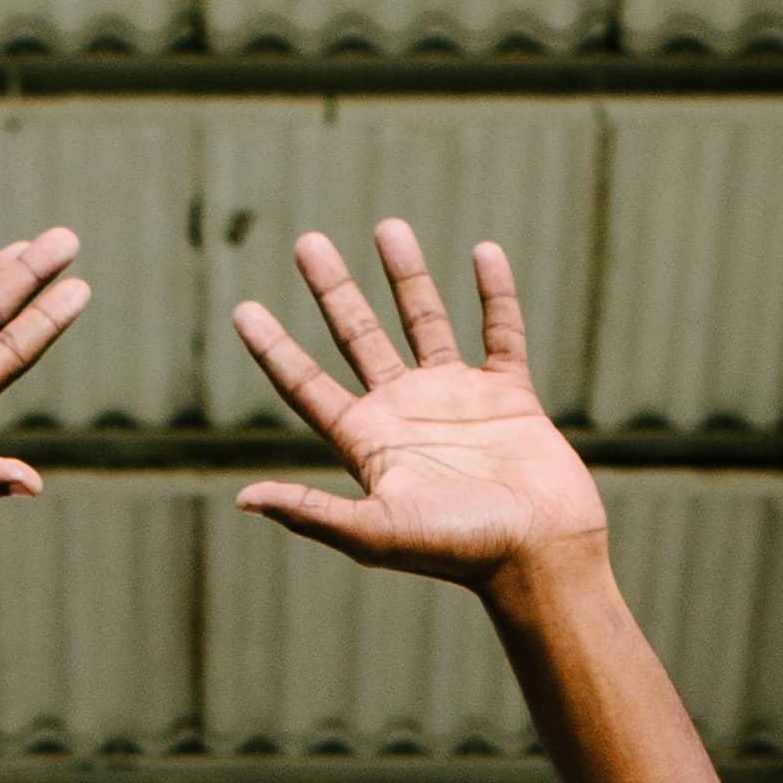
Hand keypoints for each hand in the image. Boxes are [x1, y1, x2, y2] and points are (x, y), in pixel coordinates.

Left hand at [235, 223, 601, 588]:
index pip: (307, 386)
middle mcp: (406, 414)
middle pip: (358, 337)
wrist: (539, 556)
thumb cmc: (459, 551)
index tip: (242, 309)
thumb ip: (312, 513)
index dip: (274, 350)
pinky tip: (484, 253)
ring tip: (387, 226)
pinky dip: (496, 294)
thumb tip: (244, 499)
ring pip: (424, 322)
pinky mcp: (510, 396)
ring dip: (406, 276)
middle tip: (307, 242)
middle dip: (332, 290)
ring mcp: (458, 401)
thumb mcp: (376, 533)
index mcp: (369, 443)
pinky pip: (501, 332)